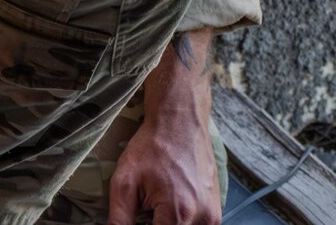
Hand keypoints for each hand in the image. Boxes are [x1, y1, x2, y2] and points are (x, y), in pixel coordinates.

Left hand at [109, 109, 221, 224]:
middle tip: (146, 211)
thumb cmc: (153, 146)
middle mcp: (202, 217)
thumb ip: (120, 219)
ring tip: (158, 208)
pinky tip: (171, 205)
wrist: (180, 121)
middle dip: (156, 224)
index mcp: (179, 212)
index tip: (138, 218)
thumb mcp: (125, 181)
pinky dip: (182, 222)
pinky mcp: (216, 211)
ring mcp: (213, 215)